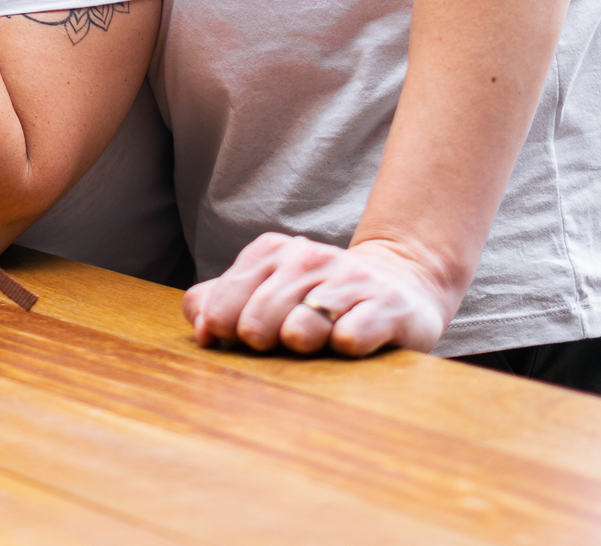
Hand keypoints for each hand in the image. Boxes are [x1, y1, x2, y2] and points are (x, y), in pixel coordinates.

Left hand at [182, 232, 448, 357]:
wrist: (399, 282)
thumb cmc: (317, 298)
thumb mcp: (265, 291)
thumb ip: (219, 303)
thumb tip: (201, 331)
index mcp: (270, 252)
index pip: (220, 306)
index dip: (225, 333)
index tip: (242, 340)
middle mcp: (307, 259)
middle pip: (256, 324)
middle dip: (264, 345)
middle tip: (285, 344)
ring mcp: (348, 280)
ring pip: (299, 330)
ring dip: (302, 346)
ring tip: (315, 342)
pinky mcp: (386, 306)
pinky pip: (350, 338)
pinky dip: (345, 348)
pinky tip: (351, 344)